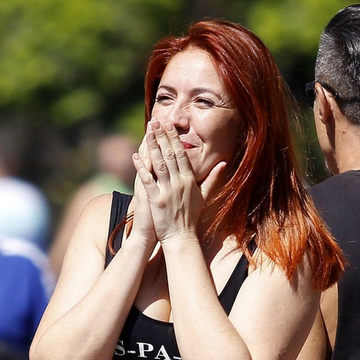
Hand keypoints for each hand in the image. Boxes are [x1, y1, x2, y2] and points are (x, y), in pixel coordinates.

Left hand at [133, 121, 225, 244]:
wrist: (182, 237)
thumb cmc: (191, 217)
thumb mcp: (205, 196)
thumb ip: (213, 178)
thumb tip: (224, 163)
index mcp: (189, 180)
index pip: (181, 154)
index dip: (174, 138)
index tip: (168, 125)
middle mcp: (179, 182)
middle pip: (169, 154)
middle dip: (162, 136)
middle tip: (155, 122)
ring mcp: (168, 190)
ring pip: (159, 163)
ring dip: (152, 146)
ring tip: (147, 132)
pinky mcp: (157, 200)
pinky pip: (148, 180)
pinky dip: (141, 167)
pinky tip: (135, 156)